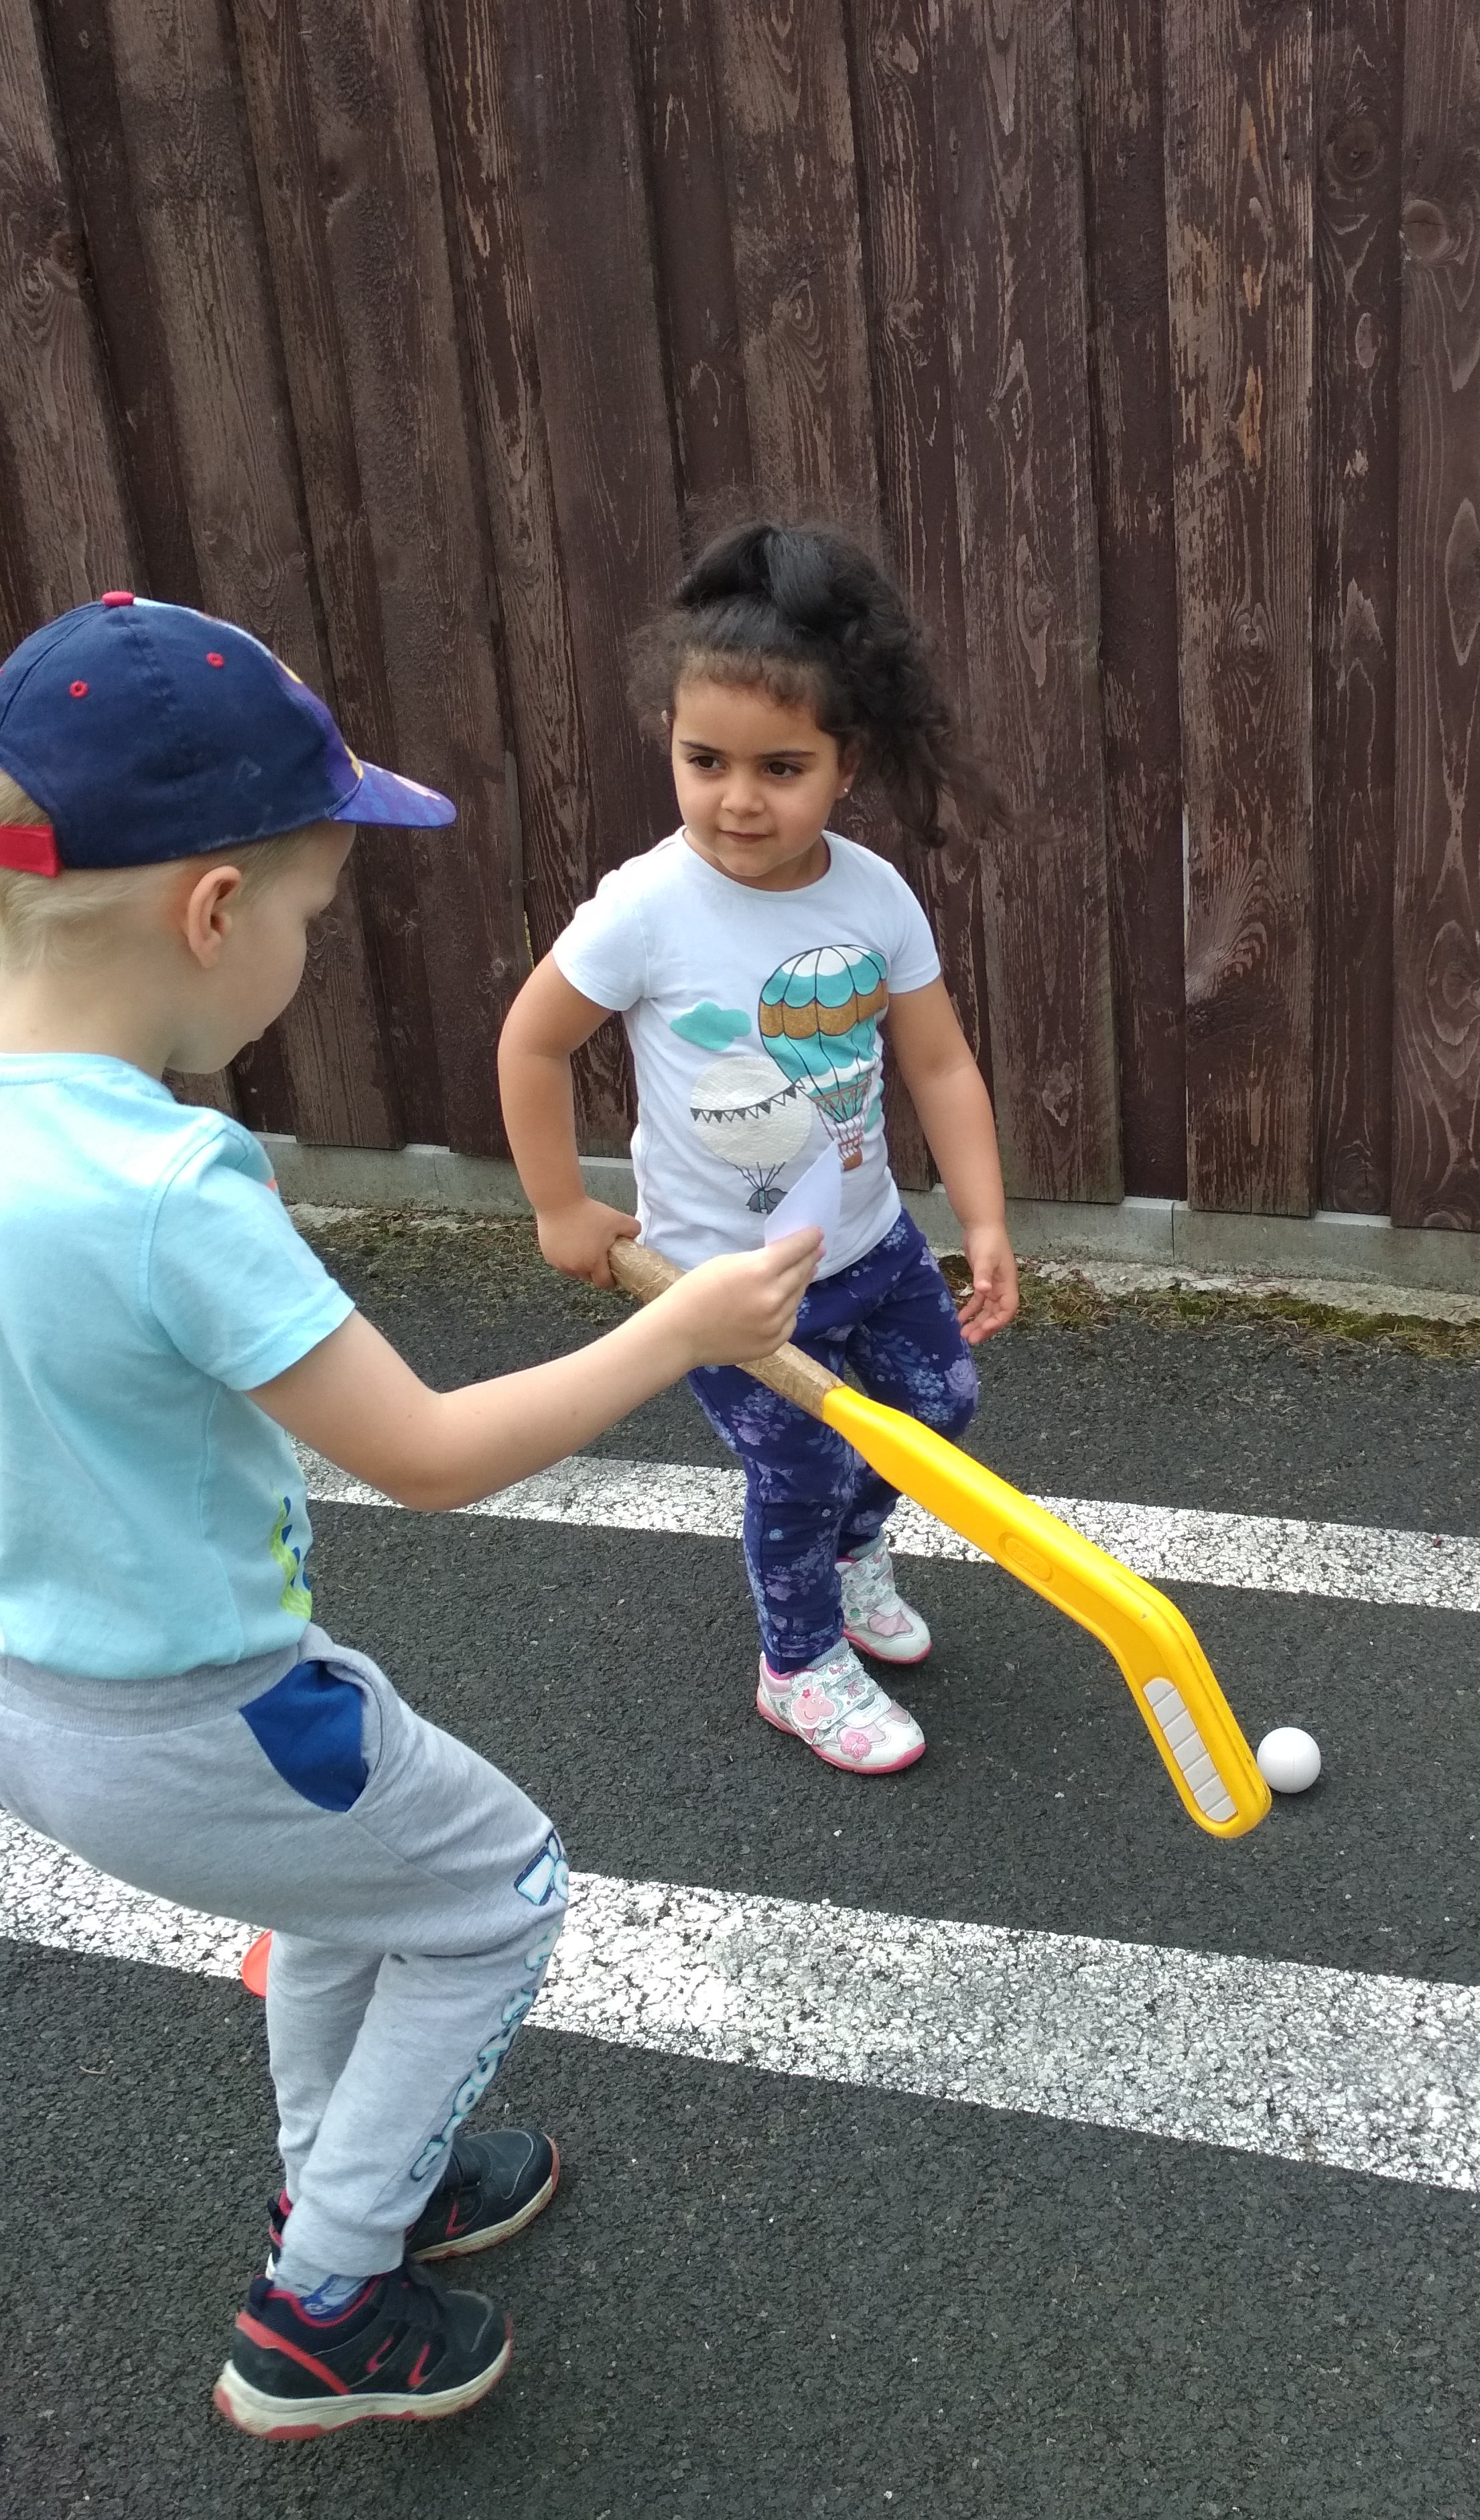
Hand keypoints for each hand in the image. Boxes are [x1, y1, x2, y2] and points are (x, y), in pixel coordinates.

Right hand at [536, 1196, 639, 1285]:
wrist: (558, 1202)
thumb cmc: (588, 1212)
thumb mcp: (617, 1218)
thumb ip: (632, 1228)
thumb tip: (635, 1236)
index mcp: (593, 1263)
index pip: (604, 1283)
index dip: (610, 1280)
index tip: (613, 1273)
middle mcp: (575, 1268)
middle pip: (588, 1277)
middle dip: (595, 1271)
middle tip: (599, 1255)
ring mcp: (560, 1263)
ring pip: (573, 1271)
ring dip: (580, 1265)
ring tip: (584, 1249)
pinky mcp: (549, 1256)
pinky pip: (561, 1263)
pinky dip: (566, 1258)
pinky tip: (570, 1244)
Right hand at [663, 1230, 821, 1367]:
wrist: (679, 1333)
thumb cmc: (695, 1291)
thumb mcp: (727, 1262)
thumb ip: (759, 1260)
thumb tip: (784, 1258)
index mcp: (760, 1271)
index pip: (796, 1249)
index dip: (809, 1239)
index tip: (817, 1234)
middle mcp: (774, 1297)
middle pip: (802, 1272)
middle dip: (810, 1259)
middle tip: (817, 1251)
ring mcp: (776, 1323)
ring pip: (798, 1296)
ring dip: (801, 1282)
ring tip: (803, 1273)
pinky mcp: (773, 1342)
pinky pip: (790, 1320)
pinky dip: (789, 1309)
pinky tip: (784, 1302)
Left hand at [956, 1219, 1018, 1344]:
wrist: (981, 1224)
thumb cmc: (987, 1240)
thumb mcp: (985, 1258)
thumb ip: (983, 1275)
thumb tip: (984, 1290)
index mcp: (1008, 1284)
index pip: (1008, 1309)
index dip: (997, 1322)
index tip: (983, 1330)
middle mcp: (1003, 1287)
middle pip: (997, 1314)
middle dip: (985, 1327)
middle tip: (970, 1339)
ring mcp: (993, 1285)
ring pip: (987, 1310)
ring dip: (977, 1322)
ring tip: (963, 1333)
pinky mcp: (982, 1281)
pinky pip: (979, 1301)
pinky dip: (970, 1310)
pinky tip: (960, 1318)